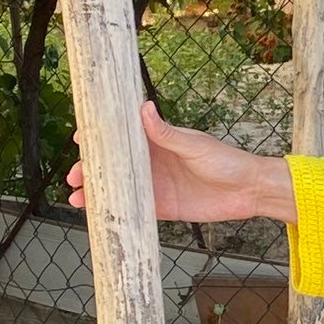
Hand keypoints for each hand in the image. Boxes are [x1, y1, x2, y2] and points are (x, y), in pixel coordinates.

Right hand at [67, 100, 295, 223]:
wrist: (248, 191)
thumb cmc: (225, 161)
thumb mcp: (195, 145)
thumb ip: (167, 133)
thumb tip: (144, 108)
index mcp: (157, 141)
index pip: (122, 136)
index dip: (99, 138)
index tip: (79, 139)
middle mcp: (151, 163)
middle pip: (113, 165)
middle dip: (90, 169)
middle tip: (74, 176)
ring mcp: (154, 186)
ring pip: (117, 188)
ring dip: (96, 192)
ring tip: (76, 198)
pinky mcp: (161, 207)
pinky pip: (132, 209)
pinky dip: (114, 211)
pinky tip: (97, 215)